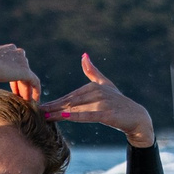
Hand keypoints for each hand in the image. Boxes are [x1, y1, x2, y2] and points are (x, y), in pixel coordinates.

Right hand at [0, 36, 41, 103]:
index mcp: (9, 49)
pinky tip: (34, 100)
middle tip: (18, 95)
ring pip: (27, 77)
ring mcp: (22, 62)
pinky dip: (36, 91)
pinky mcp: (25, 72)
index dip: (12, 75)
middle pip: (21, 70)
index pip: (14, 63)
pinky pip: (35, 82)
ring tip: (24, 101)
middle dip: (20, 83)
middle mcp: (18, 53)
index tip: (11, 86)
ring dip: (26, 89)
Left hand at [40, 54, 155, 147]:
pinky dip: (76, 116)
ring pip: (76, 108)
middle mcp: (96, 92)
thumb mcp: (105, 84)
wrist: (136, 117)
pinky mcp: (107, 113)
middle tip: (36, 110)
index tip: (39, 105)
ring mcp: (102, 102)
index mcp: (93, 86)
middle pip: (70, 102)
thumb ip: (93, 71)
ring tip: (45, 116)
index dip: (55, 101)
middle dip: (53, 107)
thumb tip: (84, 56)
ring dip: (59, 112)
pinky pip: (88, 115)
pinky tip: (64, 117)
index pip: (70, 96)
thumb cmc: (119, 102)